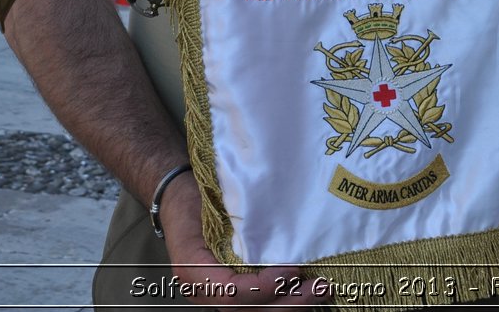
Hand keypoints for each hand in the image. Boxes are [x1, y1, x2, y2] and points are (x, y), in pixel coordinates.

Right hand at [159, 171, 327, 305]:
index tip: (291, 270)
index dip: (262, 288)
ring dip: (291, 306)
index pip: (229, 292)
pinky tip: (307, 293)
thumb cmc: (191, 198)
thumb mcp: (205, 203)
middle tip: (320, 288)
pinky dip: (283, 301)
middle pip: (246, 310)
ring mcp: (215, 295)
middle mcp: (202, 290)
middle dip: (287, 303)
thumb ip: (231, 223)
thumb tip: (272, 228)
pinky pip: (257, 306)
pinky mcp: (231, 292)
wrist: (176, 201)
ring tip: (322, 292)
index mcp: (192, 268)